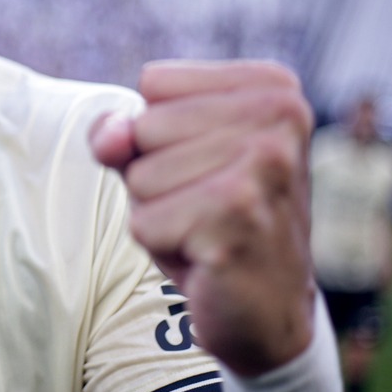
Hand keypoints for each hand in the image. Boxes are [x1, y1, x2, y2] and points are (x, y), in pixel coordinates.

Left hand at [90, 60, 316, 376]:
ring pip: (140, 175)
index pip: (155, 83)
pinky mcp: (240, 218)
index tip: (207, 167)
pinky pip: (144, 222)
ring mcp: (266, 165)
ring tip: (206, 228)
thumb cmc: (212, 218)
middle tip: (206, 206)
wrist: (269, 309)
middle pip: (145, 126)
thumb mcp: (161, 158)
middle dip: (156, 175)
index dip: (159, 133)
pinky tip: (207, 255)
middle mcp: (282, 115)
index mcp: (272, 86)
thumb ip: (122, 131)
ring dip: (158, 211)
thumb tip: (109, 138)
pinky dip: (161, 244)